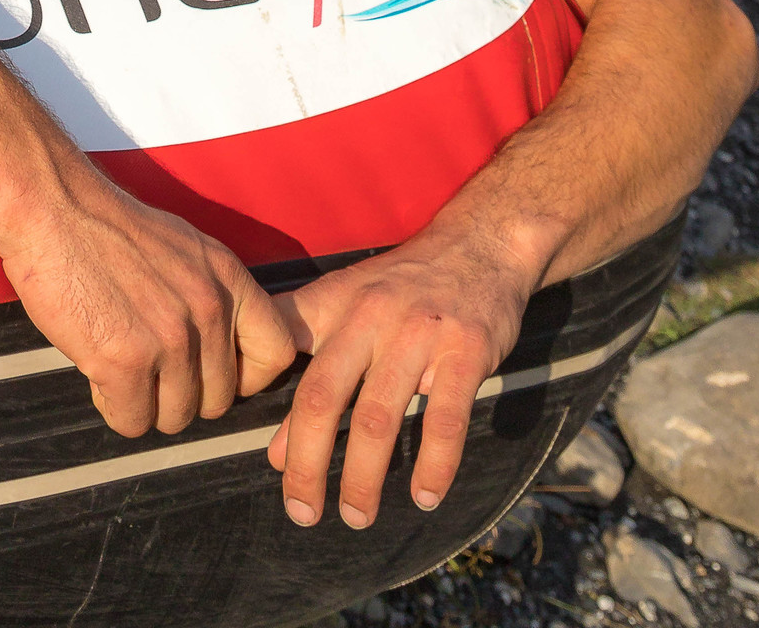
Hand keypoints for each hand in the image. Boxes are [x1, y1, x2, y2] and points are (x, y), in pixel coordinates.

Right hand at [0, 167, 297, 437]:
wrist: (54, 208)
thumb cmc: (108, 224)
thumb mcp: (185, 248)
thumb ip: (211, 294)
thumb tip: (222, 344)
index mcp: (227, 278)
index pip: (277, 353)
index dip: (247, 376)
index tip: (216, 373)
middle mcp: (207, 310)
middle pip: (219, 400)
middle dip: (183, 394)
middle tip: (151, 370)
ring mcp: (169, 339)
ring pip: (175, 417)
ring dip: (146, 402)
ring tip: (122, 367)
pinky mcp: (124, 362)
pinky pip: (133, 421)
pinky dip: (114, 407)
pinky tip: (100, 373)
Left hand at [267, 218, 537, 529]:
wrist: (481, 243)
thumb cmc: (404, 285)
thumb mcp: (348, 306)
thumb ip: (308, 367)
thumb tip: (278, 452)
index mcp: (337, 306)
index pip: (296, 370)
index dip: (282, 424)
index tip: (277, 473)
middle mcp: (371, 316)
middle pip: (325, 396)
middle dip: (309, 463)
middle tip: (304, 513)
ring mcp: (420, 331)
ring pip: (379, 415)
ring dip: (364, 476)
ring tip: (357, 516)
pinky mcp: (467, 348)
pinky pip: (446, 418)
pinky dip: (434, 464)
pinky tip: (425, 496)